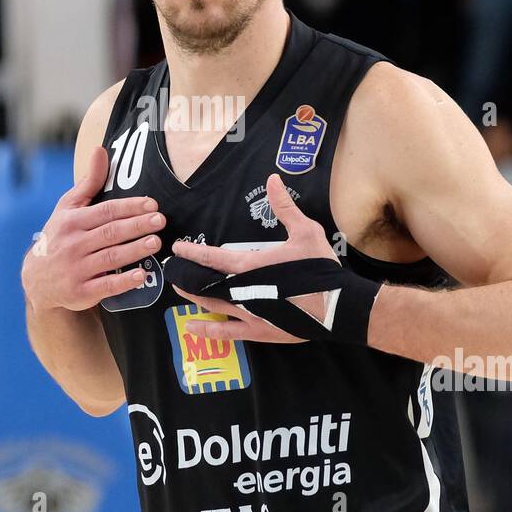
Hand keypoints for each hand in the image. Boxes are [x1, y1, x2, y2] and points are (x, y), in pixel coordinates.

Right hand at [21, 145, 165, 312]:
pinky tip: (141, 275)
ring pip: (109, 257)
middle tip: (160, 220)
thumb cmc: (59, 237)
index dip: (129, 207)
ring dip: (134, 250)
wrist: (38, 280)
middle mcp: (72, 245)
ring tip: (156, 242)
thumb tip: (101, 150)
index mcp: (71, 222)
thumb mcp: (67, 209)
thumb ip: (88, 182)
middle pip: (109, 232)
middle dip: (136, 226)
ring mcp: (76, 270)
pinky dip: (123, 281)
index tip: (152, 203)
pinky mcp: (80, 292)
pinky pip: (105, 285)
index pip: (104, 211)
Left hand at [169, 174, 335, 343]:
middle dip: (186, 276)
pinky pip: (226, 333)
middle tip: (171, 270)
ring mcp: (249, 314)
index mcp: (251, 265)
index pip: (212, 258)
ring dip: (192, 298)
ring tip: (178, 291)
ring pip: (211, 306)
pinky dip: (207, 329)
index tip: (177, 248)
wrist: (340, 306)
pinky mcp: (259, 332)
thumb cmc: (322, 268)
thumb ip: (284, 206)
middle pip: (204, 284)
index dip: (192, 253)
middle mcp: (243, 292)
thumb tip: (273, 178)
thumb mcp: (305, 231)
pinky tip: (192, 328)